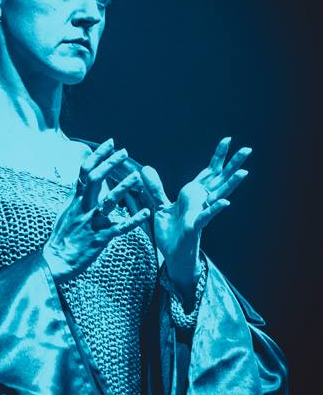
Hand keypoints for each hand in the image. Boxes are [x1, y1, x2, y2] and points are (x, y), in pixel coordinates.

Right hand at [43, 139, 149, 282]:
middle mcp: (83, 207)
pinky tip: (146, 213)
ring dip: (123, 187)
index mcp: (75, 199)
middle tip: (124, 152)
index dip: (98, 155)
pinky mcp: (100, 237)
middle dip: (110, 163)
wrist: (56, 260)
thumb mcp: (66, 211)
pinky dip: (133, 220)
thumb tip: (83, 180)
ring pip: (108, 201)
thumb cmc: (62, 236)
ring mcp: (91, 222)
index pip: (85, 171)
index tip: (110, 142)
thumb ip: (76, 196)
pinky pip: (120, 227)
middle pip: (95, 179)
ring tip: (136, 176)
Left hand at [140, 137, 251, 299]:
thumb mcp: (160, 206)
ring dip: (231, 183)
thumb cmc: (171, 233)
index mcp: (194, 194)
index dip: (218, 156)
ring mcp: (201, 213)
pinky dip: (214, 210)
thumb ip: (155, 188)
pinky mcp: (195, 226)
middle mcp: (201, 201)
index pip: (209, 172)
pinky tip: (225, 204)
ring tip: (244, 171)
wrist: (172, 255)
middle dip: (232, 164)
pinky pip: (206, 216)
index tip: (227, 140)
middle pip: (219, 179)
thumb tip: (145, 168)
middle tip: (248, 149)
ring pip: (219, 195)